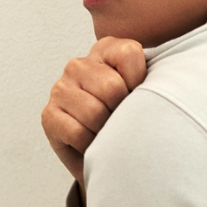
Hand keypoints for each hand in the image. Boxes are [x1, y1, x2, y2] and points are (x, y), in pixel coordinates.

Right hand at [41, 37, 146, 191]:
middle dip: (122, 112)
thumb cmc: (128, 120)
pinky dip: (90, 145)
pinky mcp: (49, 115)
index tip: (137, 96)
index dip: (139, 82)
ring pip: (94, 112)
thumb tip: (157, 89)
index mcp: (106, 50)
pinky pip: (78, 132)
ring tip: (108, 133)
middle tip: (122, 121)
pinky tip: (92, 143)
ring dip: (106, 132)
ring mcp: (61, 89)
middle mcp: (79, 65)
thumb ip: (151, 79)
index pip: (128, 54)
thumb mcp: (145, 92)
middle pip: (111, 87)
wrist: (109, 155)